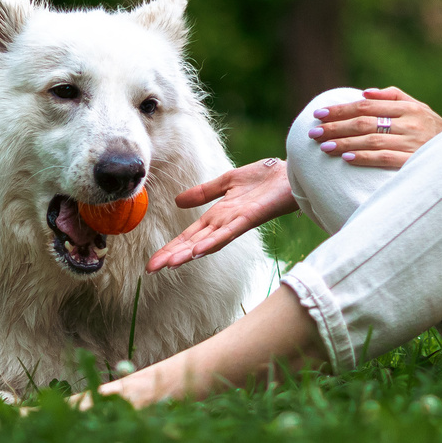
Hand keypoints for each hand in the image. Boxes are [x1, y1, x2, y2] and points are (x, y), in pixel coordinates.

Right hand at [147, 158, 296, 271]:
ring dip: (188, 253)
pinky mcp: (250, 218)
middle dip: (173, 255)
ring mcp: (236, 223)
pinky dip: (213, 241)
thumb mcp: (226, 182)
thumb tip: (178, 201)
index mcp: (218, 216)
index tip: (153, 262)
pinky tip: (199, 251)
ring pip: (208, 241)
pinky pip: (229, 232)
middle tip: (151, 269)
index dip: (171, 247)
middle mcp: (224, 223)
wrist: (290, 174)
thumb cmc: (264, 178)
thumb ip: (204, 192)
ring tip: (169, 264)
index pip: (190, 235)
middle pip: (194, 242)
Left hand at [306, 87, 441, 169]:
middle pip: (364, 121)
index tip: (319, 113)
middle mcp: (409, 122)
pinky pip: (385, 158)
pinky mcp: (414, 162)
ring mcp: (412, 142)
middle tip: (313, 131)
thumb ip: (394, 97)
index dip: (341, 109)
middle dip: (336, 126)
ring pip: (371, 140)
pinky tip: (346, 159)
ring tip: (323, 146)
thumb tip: (365, 93)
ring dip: (344, 143)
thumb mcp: (420, 108)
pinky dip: (364, 158)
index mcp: (409, 107)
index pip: (366, 105)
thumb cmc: (435, 131)